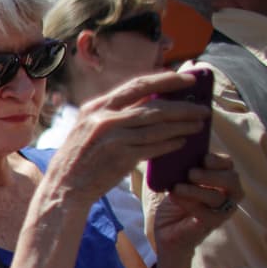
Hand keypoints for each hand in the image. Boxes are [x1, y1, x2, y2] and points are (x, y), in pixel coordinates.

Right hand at [52, 72, 210, 206]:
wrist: (63, 189)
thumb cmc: (77, 160)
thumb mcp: (87, 128)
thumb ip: (111, 115)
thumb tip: (146, 104)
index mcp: (96, 107)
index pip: (137, 85)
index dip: (165, 79)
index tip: (187, 79)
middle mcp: (105, 118)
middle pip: (154, 105)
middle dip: (182, 104)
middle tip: (203, 106)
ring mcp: (114, 137)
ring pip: (158, 126)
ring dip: (183, 124)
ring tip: (199, 124)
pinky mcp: (121, 156)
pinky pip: (154, 147)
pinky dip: (171, 143)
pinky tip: (183, 142)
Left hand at [145, 152, 241, 267]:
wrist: (165, 229)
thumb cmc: (172, 200)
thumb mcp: (173, 180)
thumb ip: (178, 166)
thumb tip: (171, 150)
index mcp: (220, 177)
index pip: (227, 164)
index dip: (218, 160)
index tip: (203, 158)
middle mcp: (227, 193)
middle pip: (231, 179)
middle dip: (211, 175)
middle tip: (191, 173)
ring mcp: (222, 210)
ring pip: (218, 197)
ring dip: (196, 191)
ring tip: (177, 188)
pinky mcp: (213, 224)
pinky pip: (208, 214)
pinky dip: (190, 205)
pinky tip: (175, 198)